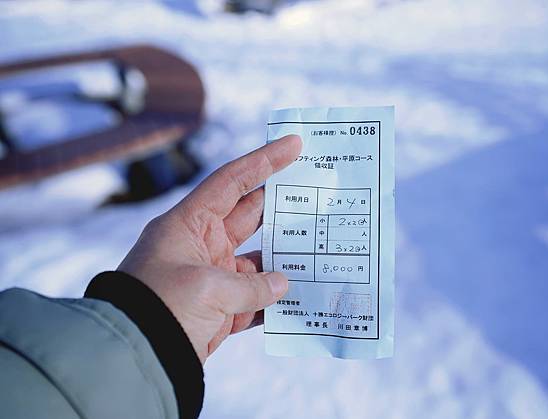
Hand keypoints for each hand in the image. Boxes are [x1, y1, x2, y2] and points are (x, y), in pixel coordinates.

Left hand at [118, 135, 301, 363]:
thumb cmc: (161, 308)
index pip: (231, 182)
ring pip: (259, 259)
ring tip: (319, 247)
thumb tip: (283, 285)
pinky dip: (277, 298)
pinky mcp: (221, 307)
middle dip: (280, 203)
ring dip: (285, 257)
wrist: (136, 358)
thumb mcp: (208, 288)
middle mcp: (202, 245)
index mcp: (189, 224)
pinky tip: (302, 295)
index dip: (263, 162)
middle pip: (250, 215)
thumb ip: (252, 286)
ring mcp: (214, 276)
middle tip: (315, 189)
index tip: (293, 144)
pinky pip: (257, 297)